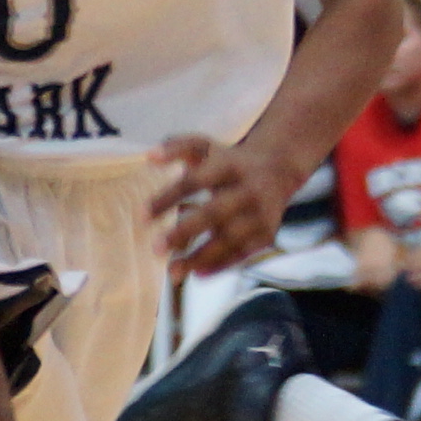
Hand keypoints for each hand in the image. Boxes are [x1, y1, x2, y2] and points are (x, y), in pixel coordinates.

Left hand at [146, 135, 305, 271]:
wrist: (279, 169)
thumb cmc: (230, 160)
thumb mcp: (206, 146)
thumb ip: (177, 147)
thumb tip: (149, 157)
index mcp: (231, 164)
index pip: (195, 181)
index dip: (169, 197)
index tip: (141, 215)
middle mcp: (250, 188)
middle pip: (215, 212)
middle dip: (185, 231)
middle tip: (156, 248)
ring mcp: (261, 213)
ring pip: (230, 238)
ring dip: (201, 256)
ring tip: (173, 272)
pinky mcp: (267, 233)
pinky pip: (243, 253)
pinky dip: (221, 265)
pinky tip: (197, 274)